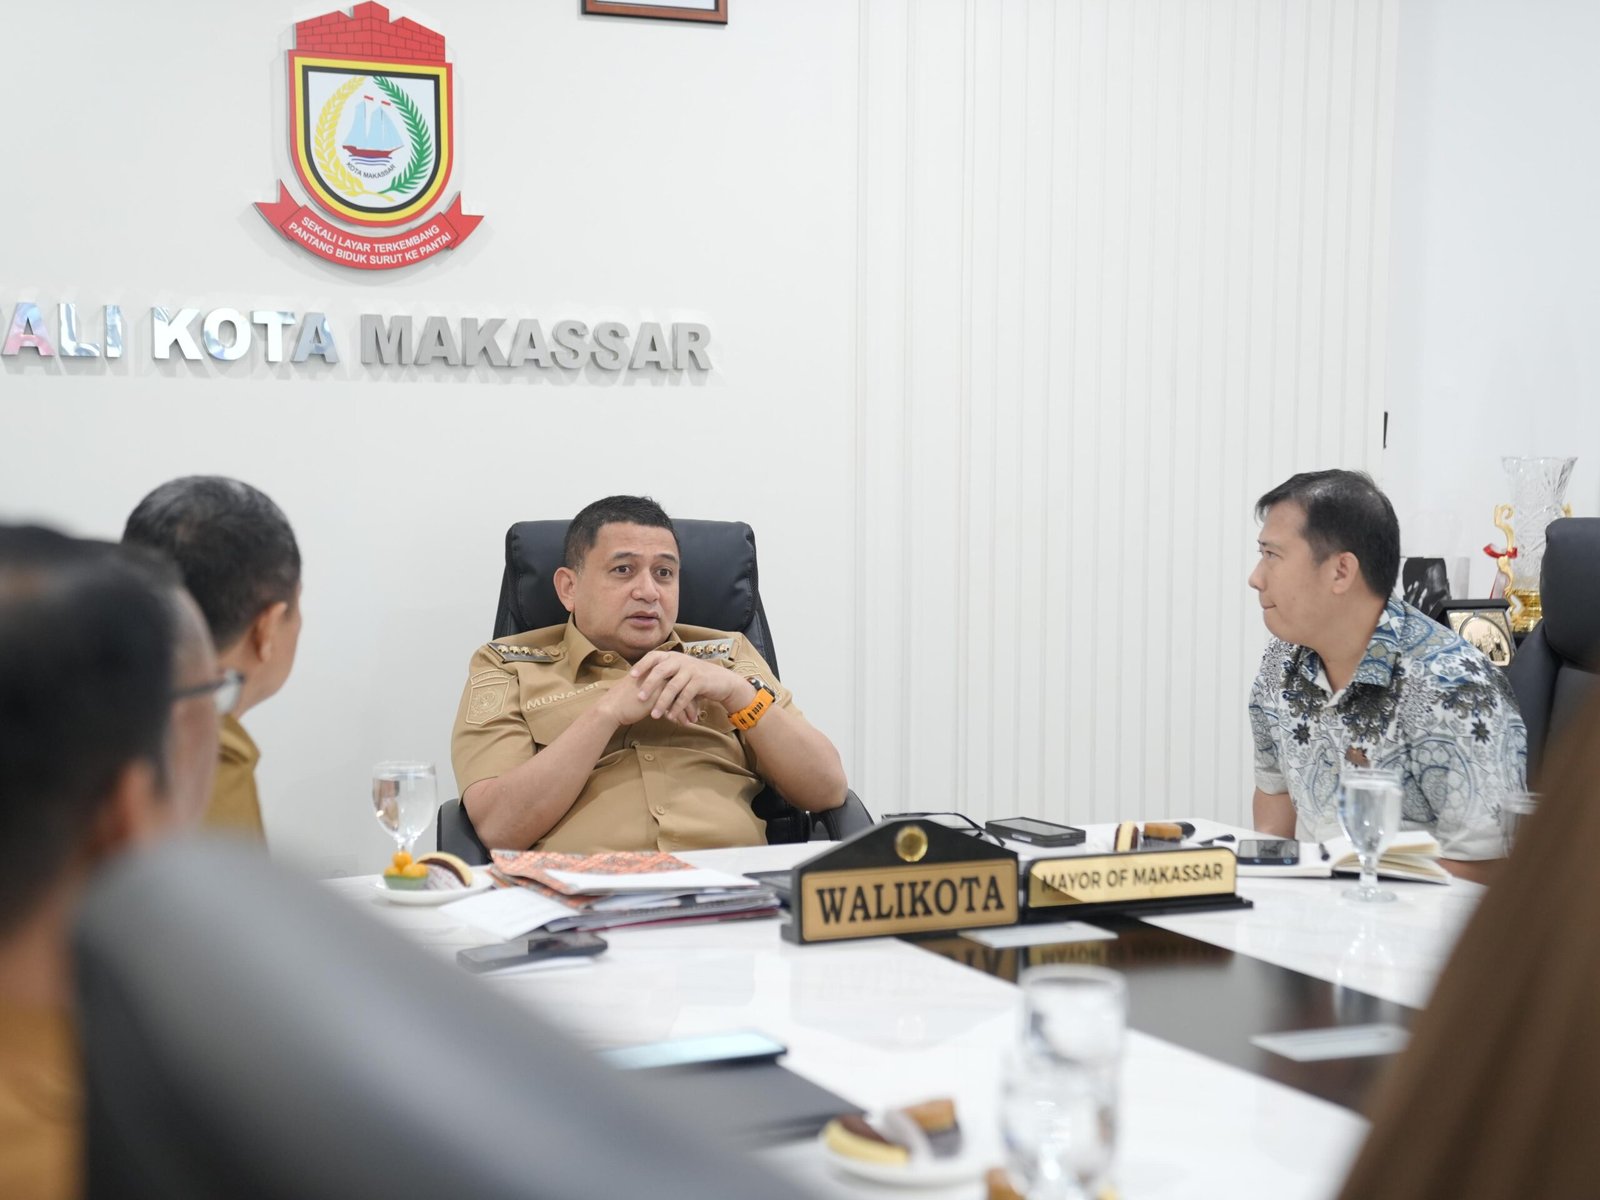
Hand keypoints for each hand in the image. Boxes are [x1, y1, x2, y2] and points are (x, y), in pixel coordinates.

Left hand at [626, 651, 755, 725]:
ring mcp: (691, 670)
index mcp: (673, 657)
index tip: (631, 676)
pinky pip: (686, 695)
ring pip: (673, 686)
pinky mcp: (701, 681)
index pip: (654, 657)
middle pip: (661, 671)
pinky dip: (677, 707)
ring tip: (654, 715)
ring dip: (662, 702)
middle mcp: (681, 660)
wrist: (721, 681)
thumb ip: (664, 674)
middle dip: (649, 685)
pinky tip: (671, 716)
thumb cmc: (695, 678)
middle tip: (639, 698)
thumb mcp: (679, 672)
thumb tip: (640, 683)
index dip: (642, 665)